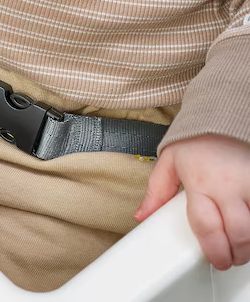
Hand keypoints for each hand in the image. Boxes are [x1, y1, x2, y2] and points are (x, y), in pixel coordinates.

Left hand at [134, 134, 249, 269]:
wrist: (222, 120)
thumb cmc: (196, 142)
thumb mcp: (169, 162)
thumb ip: (156, 191)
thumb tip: (141, 215)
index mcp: (199, 181)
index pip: (206, 226)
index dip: (213, 250)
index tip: (215, 259)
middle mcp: (227, 183)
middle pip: (237, 233)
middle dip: (234, 253)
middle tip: (229, 256)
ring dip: (249, 244)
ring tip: (240, 245)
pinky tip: (249, 226)